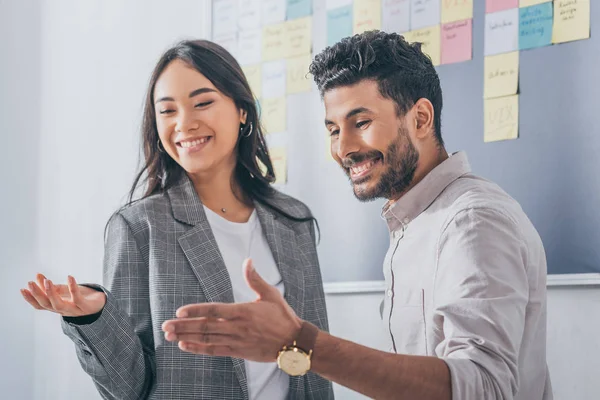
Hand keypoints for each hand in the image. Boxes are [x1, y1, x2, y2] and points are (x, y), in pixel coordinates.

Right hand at [20, 273, 105, 316]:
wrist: (102, 305)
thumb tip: (38, 275)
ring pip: (58, 304)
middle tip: (30, 283)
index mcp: (57, 307)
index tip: (22, 289)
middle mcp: (63, 310)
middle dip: (37, 294)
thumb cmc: (82, 297)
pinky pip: (77, 298)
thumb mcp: (65, 290)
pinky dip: (73, 287)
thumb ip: (52, 285)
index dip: (30, 298)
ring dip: (51, 292)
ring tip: (47, 280)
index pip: (40, 305)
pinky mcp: (85, 307)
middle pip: (46, 304)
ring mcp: (74, 310)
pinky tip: (70, 277)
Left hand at [162, 258, 302, 361]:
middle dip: (183, 326)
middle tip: (165, 325)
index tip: (180, 311)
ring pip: (207, 338)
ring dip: (187, 337)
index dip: (196, 310)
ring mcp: (236, 341)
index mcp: (243, 311)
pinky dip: (198, 348)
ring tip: (169, 335)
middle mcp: (237, 327)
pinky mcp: (238, 352)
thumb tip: (248, 260)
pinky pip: (214, 350)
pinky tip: (185, 345)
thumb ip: (255, 279)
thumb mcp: (271, 294)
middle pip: (205, 326)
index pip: (214, 310)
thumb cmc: (283, 317)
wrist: (293, 342)